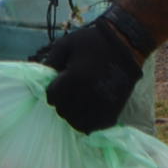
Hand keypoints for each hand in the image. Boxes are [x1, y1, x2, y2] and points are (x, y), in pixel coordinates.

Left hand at [36, 7, 151, 132]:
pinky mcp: (114, 108)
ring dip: (73, 116)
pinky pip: (96, 126)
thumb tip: (42, 78)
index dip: (51, 93)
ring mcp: (103, 103)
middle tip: (65, 96)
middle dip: (61, 104)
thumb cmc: (92, 41)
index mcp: (74, 77)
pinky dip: (89, 123)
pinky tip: (87, 113)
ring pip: (78, 123)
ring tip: (75, 106)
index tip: (56, 88)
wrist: (125, 44)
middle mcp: (88, 93)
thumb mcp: (66, 44)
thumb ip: (50, 61)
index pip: (52, 98)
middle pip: (63, 112)